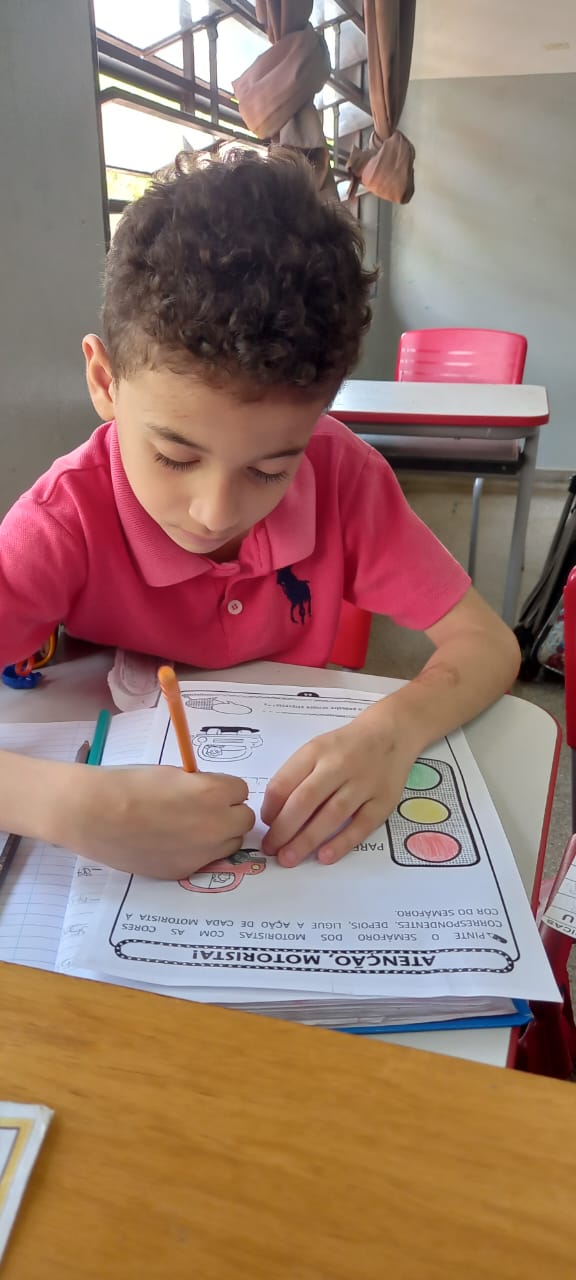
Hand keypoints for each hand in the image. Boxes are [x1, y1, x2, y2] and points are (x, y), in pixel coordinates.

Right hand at [54, 766, 254, 878]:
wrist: (94, 814)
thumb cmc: (129, 784)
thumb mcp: (174, 774)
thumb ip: (202, 785)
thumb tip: (214, 795)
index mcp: (213, 792)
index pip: (241, 790)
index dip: (223, 789)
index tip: (207, 789)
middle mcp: (215, 824)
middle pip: (243, 820)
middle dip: (228, 813)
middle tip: (203, 809)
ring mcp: (202, 852)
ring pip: (230, 843)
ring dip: (218, 835)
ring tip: (187, 828)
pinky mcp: (185, 871)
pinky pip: (206, 860)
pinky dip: (197, 852)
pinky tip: (172, 843)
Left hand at [261, 706, 413, 866]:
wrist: (391, 733)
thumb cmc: (345, 746)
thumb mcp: (316, 749)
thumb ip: (296, 776)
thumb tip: (274, 815)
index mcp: (315, 751)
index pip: (285, 782)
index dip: (270, 808)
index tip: (265, 825)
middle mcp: (338, 766)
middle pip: (305, 801)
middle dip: (283, 830)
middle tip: (270, 849)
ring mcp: (363, 784)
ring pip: (331, 815)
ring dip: (306, 840)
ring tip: (289, 859)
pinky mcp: (383, 801)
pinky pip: (361, 825)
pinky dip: (342, 842)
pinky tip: (324, 856)